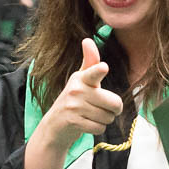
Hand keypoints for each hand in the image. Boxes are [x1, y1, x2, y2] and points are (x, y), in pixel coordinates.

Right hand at [32, 39, 123, 154]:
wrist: (54, 126)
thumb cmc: (74, 100)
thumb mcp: (81, 80)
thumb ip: (90, 63)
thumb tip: (87, 39)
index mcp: (81, 78)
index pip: (93, 73)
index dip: (99, 71)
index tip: (104, 68)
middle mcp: (76, 90)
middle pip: (114, 103)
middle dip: (113, 110)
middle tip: (101, 108)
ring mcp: (73, 106)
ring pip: (108, 117)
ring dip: (104, 120)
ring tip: (90, 116)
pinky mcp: (73, 121)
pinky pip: (99, 128)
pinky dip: (97, 129)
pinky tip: (86, 124)